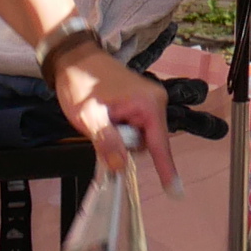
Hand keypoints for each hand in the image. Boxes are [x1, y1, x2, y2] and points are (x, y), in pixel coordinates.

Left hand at [48, 44, 181, 192]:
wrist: (74, 59)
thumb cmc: (82, 84)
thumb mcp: (90, 116)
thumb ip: (107, 142)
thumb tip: (121, 167)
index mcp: (149, 104)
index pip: (160, 144)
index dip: (166, 169)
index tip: (175, 191)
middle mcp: (156, 101)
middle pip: (148, 141)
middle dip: (126, 145)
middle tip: (101, 130)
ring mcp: (149, 100)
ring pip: (140, 136)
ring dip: (121, 137)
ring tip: (101, 120)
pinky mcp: (141, 101)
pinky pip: (136, 127)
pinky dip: (121, 130)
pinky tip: (106, 119)